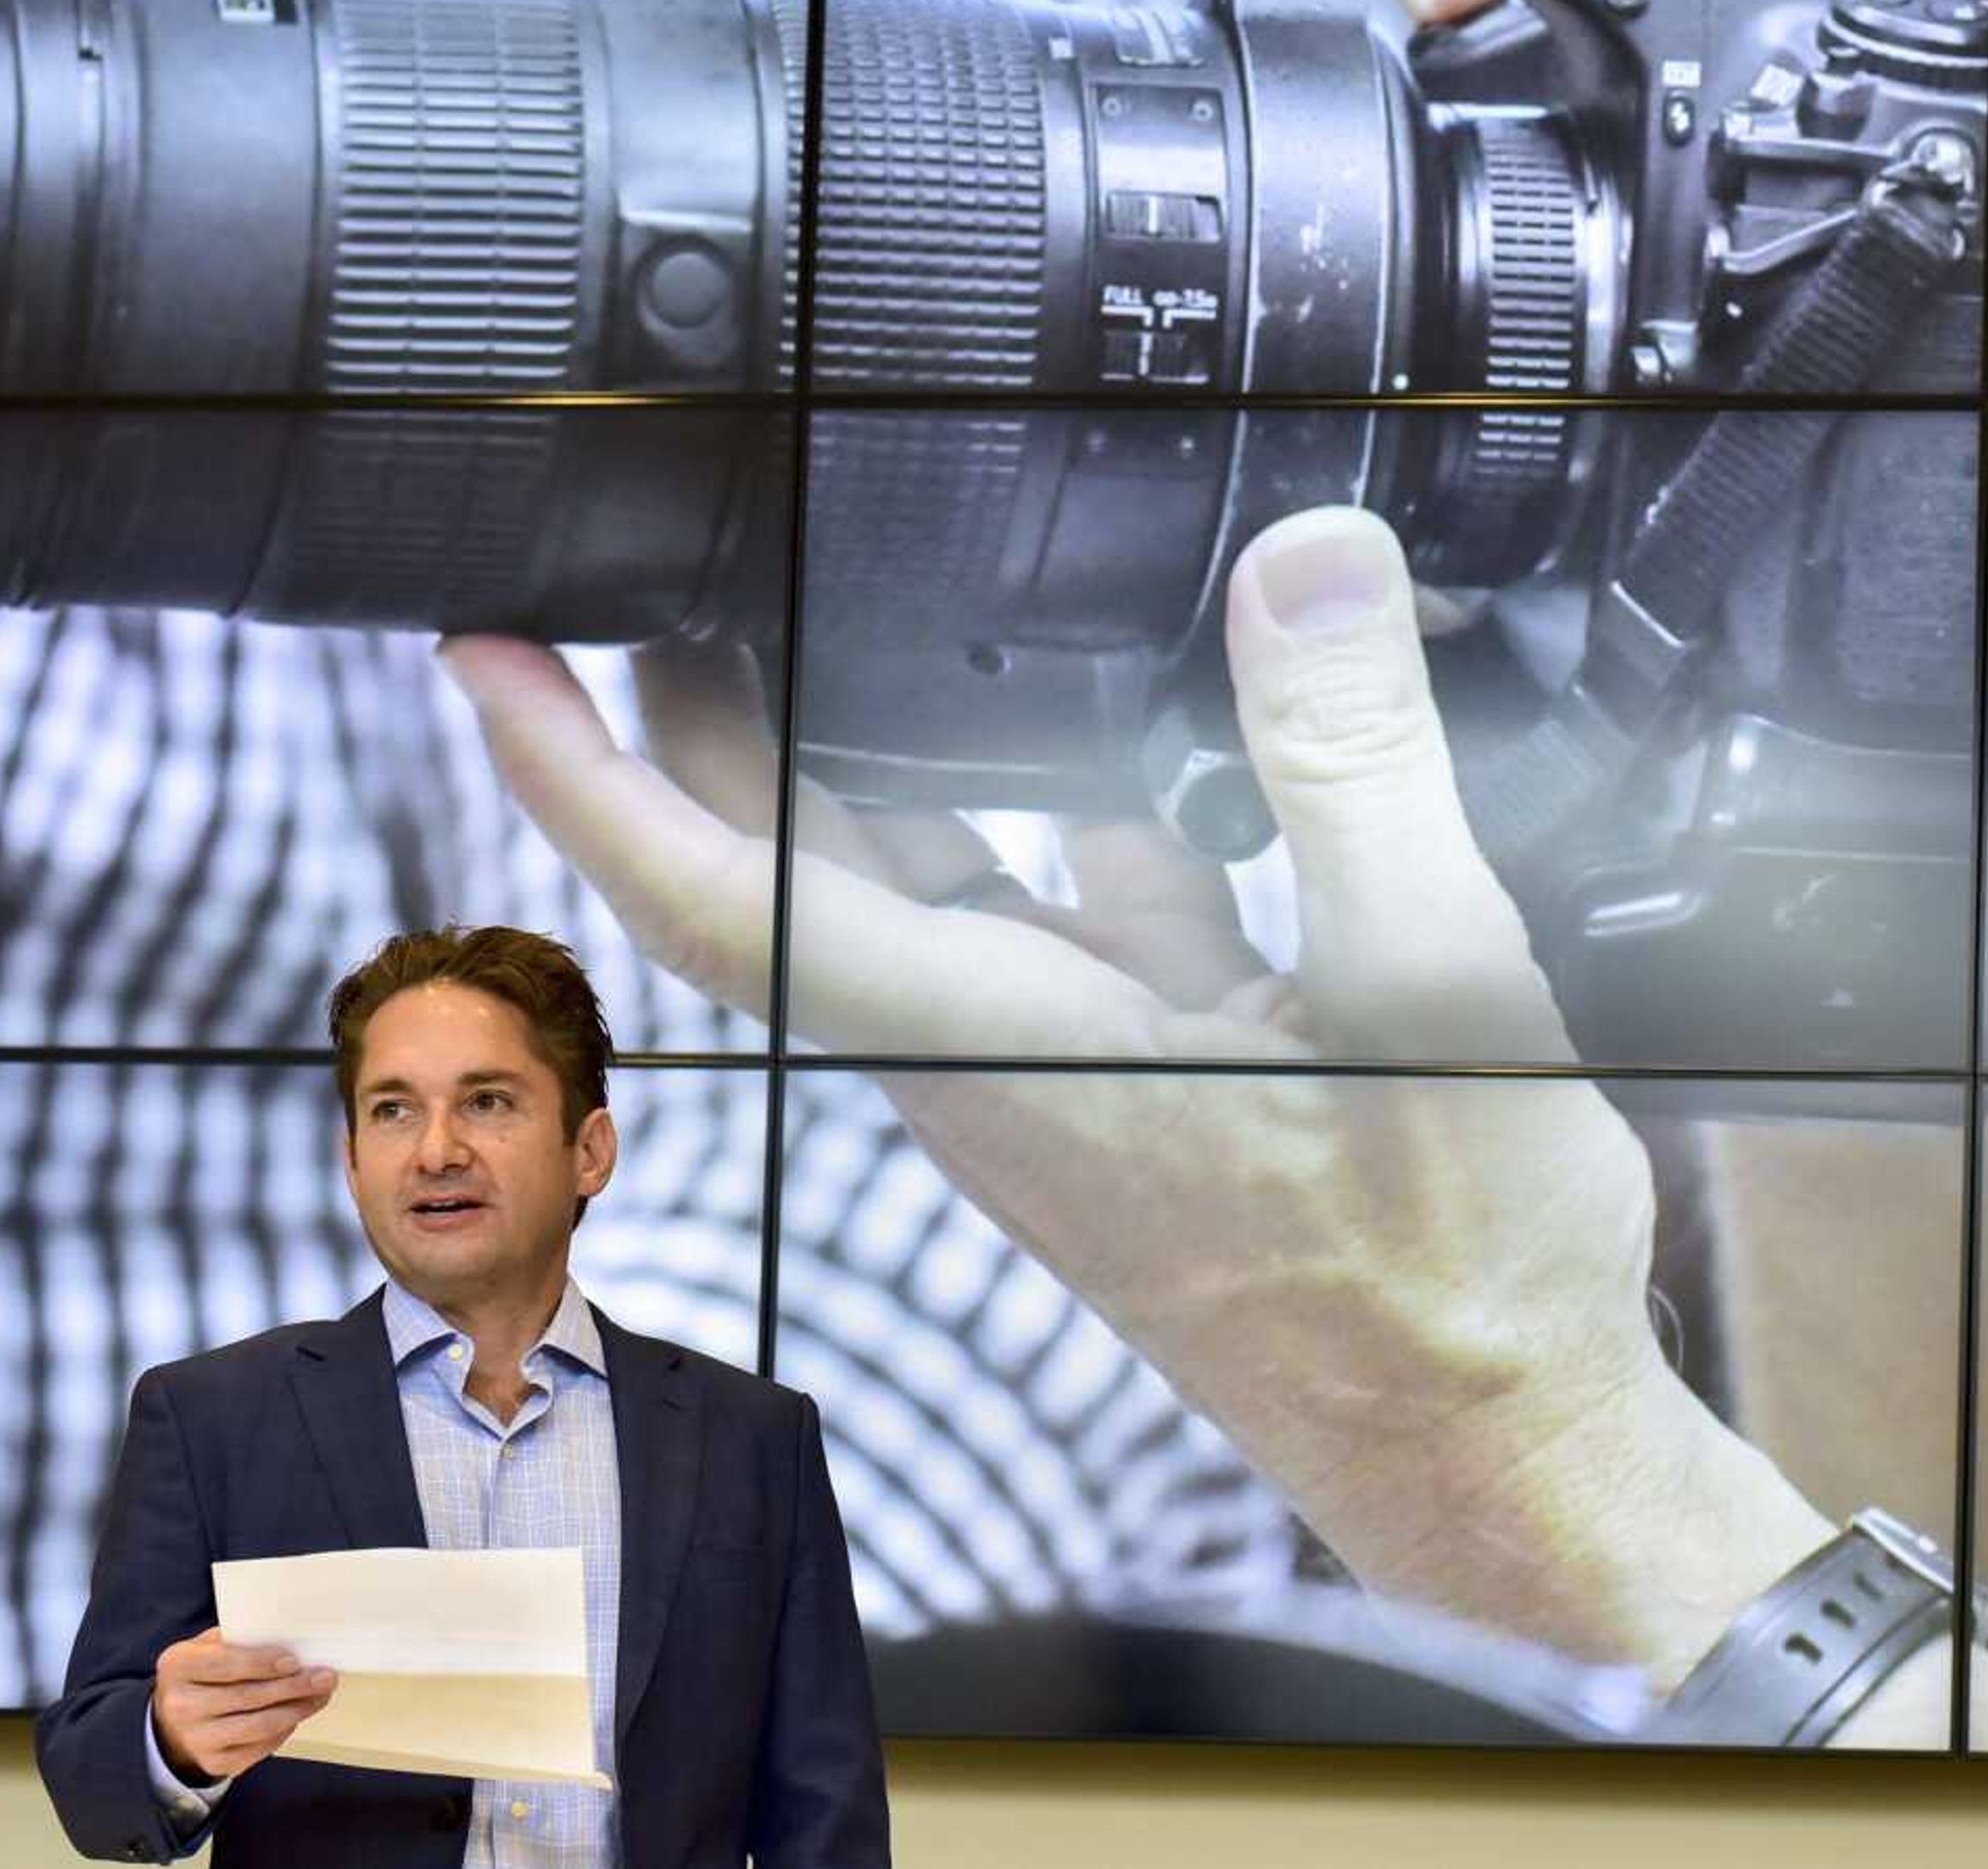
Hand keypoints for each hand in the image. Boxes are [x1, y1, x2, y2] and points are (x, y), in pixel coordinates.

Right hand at [149, 1626, 334, 1784]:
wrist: (173, 1719)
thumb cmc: (201, 1674)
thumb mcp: (208, 1647)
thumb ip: (240, 1640)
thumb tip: (291, 1640)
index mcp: (178, 1667)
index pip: (226, 1665)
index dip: (263, 1664)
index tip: (295, 1661)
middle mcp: (181, 1706)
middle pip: (248, 1697)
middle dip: (294, 1686)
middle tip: (324, 1677)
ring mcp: (195, 1739)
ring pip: (258, 1726)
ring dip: (297, 1709)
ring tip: (319, 1695)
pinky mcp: (213, 1763)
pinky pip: (259, 1748)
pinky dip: (284, 1731)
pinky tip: (297, 1714)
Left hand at [441, 509, 1830, 1679]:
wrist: (1503, 1456)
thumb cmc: (1450, 1290)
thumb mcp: (1435, 1001)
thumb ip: (1353, 772)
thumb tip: (1299, 562)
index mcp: (1011, 1048)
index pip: (733, 899)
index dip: (586, 775)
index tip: (485, 653)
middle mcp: (1002, 1054)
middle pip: (797, 853)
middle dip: (704, 691)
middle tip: (663, 530)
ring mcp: (1077, 1061)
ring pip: (938, 864)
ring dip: (888, 728)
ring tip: (878, 569)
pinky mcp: (1156, 1064)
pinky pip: (1076, 894)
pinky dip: (1078, 792)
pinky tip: (1150, 710)